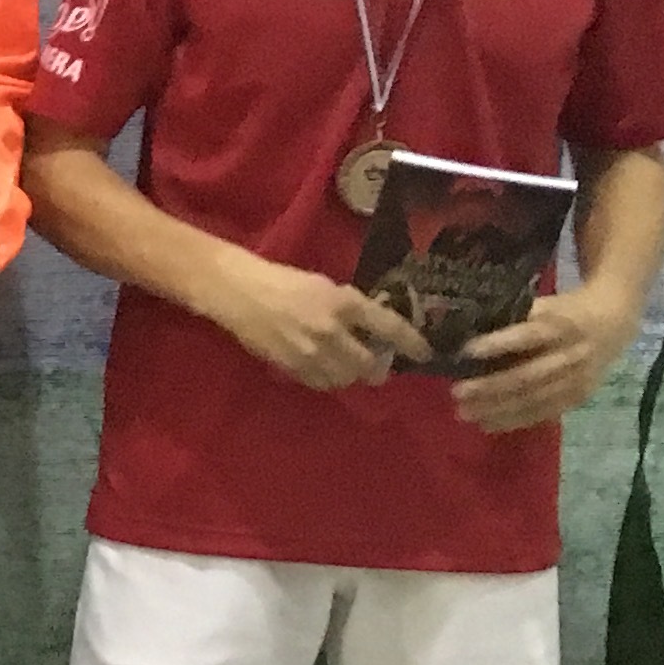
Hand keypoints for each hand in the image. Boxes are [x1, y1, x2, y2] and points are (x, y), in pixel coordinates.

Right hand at [203, 250, 432, 390]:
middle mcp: (332, 331)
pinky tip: (320, 366)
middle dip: (376, 368)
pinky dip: (326, 378)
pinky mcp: (290, 366)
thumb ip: (351, 308)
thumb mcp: (325, 286)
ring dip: (349, 374)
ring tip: (343, 364)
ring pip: (344, 378)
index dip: (412, 343)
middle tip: (376, 364)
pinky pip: (319, 383)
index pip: (390, 328)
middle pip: (369, 365)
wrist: (238, 292)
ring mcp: (310, 352)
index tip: (425, 354)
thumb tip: (373, 330)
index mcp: (344, 303)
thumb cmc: (283, 281)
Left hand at [453, 281, 642, 434]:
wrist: (614, 323)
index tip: (466, 350)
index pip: (530, 335)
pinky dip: (514, 420)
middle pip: (529, 375)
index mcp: (564, 324)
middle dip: (491, 386)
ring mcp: (579, 379)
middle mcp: (573, 354)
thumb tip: (462, 331)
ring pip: (535, 399)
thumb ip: (514, 318)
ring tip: (464, 412)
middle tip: (457, 392)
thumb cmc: (565, 311)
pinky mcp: (579, 397)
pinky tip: (487, 424)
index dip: (499, 343)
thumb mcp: (546, 305)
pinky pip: (544, 413)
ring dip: (497, 409)